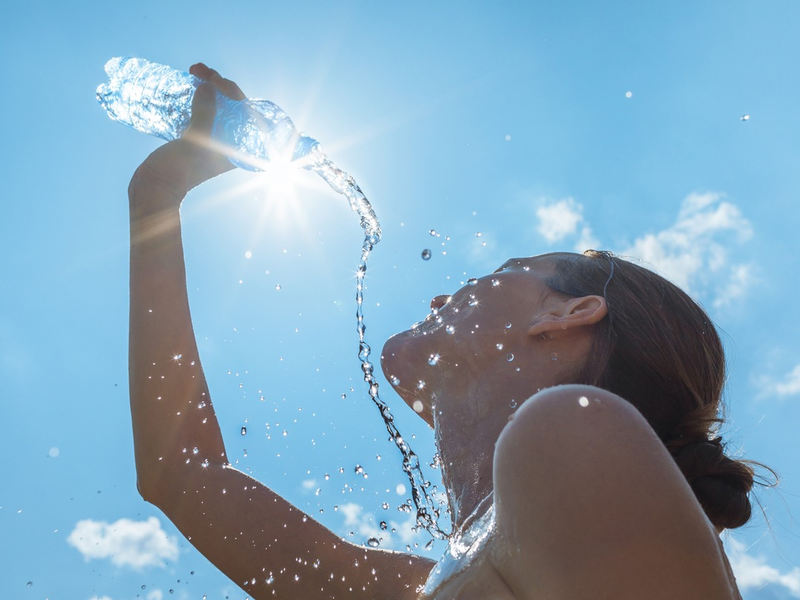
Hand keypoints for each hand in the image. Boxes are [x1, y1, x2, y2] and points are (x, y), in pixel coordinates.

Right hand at [129, 63, 246, 201]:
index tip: (215, 80)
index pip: (248, 114)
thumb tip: (209, 86)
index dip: (235, 92)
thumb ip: (204, 117)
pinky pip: (202, 109)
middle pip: (233, 106)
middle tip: (200, 70)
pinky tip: (188, 83)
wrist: (153, 190)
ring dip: (209, 85)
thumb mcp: (192, 145)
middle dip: (220, 84)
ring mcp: (212, 138)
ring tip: (193, 70)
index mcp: (236, 149)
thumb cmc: (175, 174)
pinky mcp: (195, 135)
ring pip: (217, 105)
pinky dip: (198, 94)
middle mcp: (228, 143)